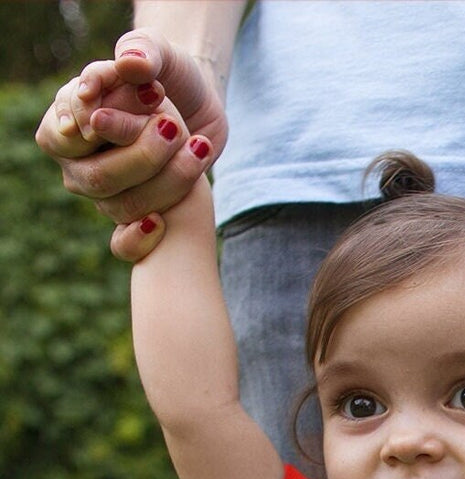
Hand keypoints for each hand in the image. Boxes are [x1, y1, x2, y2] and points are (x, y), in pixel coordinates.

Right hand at [35, 30, 226, 225]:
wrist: (198, 104)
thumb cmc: (169, 72)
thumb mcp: (160, 52)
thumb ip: (143, 52)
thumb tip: (130, 63)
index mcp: (68, 114)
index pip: (69, 131)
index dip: (99, 126)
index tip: (134, 110)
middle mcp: (78, 157)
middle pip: (98, 176)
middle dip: (142, 156)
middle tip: (173, 126)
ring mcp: (105, 189)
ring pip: (120, 205)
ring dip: (163, 183)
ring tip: (197, 147)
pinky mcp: (134, 211)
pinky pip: (124, 243)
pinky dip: (140, 239)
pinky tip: (161, 223)